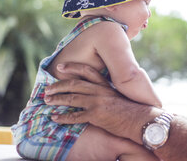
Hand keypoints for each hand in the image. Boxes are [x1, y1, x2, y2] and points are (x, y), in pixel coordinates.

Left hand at [44, 62, 158, 141]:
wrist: (139, 120)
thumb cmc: (132, 110)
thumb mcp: (119, 96)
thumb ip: (108, 93)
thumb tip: (99, 94)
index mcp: (106, 85)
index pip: (87, 71)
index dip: (72, 67)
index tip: (60, 66)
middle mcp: (100, 90)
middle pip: (75, 84)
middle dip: (59, 85)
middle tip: (48, 88)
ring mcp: (97, 102)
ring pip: (72, 98)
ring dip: (57, 99)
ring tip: (47, 101)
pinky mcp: (96, 115)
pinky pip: (75, 116)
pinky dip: (63, 117)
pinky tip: (55, 118)